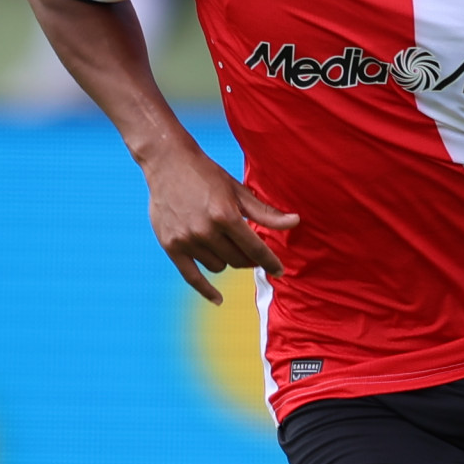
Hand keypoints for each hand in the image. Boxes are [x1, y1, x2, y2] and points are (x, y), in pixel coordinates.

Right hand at [143, 139, 295, 300]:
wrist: (168, 164)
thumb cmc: (207, 175)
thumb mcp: (238, 190)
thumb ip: (265, 212)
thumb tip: (295, 222)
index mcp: (226, 215)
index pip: (255, 248)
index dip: (270, 262)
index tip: (280, 271)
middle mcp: (206, 231)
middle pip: (238, 260)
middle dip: (249, 258)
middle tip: (251, 250)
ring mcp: (187, 240)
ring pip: (218, 267)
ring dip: (226, 259)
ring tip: (222, 242)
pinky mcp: (171, 246)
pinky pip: (192, 277)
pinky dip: (206, 290)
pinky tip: (218, 299)